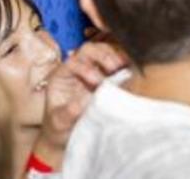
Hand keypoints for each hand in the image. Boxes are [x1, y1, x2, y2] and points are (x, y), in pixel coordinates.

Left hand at [32, 41, 127, 166]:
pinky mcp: (106, 79)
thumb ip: (70, 110)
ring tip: (126, 68)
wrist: (64, 139)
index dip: (87, 68)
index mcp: (62, 75)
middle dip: (104, 55)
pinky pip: (116, 65)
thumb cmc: (58, 128)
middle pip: (90, 50)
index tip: (97, 83)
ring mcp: (93, 72)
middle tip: (115, 68)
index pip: (74, 61)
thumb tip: (88, 98)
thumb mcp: (59, 121)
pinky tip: (131, 72)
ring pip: (104, 53)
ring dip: (116, 57)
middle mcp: (77, 69)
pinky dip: (124, 65)